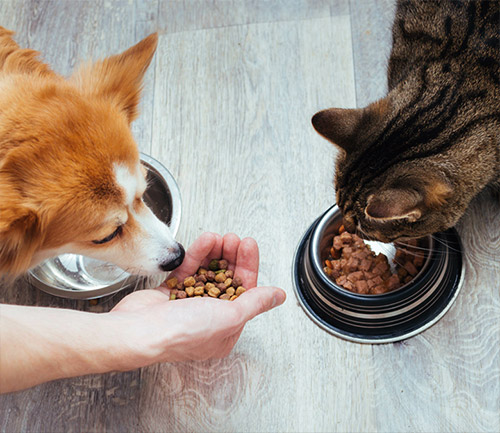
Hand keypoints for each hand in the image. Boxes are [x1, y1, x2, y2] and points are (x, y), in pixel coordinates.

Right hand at [109, 232, 285, 365]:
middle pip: (226, 280)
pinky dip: (197, 255)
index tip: (248, 245)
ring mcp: (188, 305)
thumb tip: (278, 296)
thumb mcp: (229, 316)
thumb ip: (254, 302)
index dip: (247, 266)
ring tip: (219, 237)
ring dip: (215, 253)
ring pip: (207, 272)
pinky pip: (188, 270)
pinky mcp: (170, 293)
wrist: (138, 331)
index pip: (245, 292)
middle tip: (234, 239)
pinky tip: (205, 241)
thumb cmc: (181, 332)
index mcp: (225, 330)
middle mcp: (208, 318)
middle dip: (232, 257)